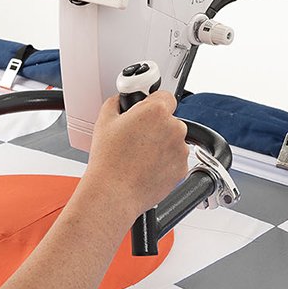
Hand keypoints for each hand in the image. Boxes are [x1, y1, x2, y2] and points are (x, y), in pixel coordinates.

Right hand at [82, 91, 188, 221]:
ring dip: (161, 144)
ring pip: (173, 139)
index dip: (152, 103)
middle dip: (156, 125)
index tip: (145, 111)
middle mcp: (174, 128)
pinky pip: (175, 159)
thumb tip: (123, 100)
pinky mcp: (182, 168)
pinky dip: (165, 161)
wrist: (114, 192)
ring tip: (139, 155)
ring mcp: (181, 150)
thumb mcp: (104, 120)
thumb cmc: (109, 160)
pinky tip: (146, 166)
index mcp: (156, 111)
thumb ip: (117, 102)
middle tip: (136, 137)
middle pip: (170, 119)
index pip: (165, 96)